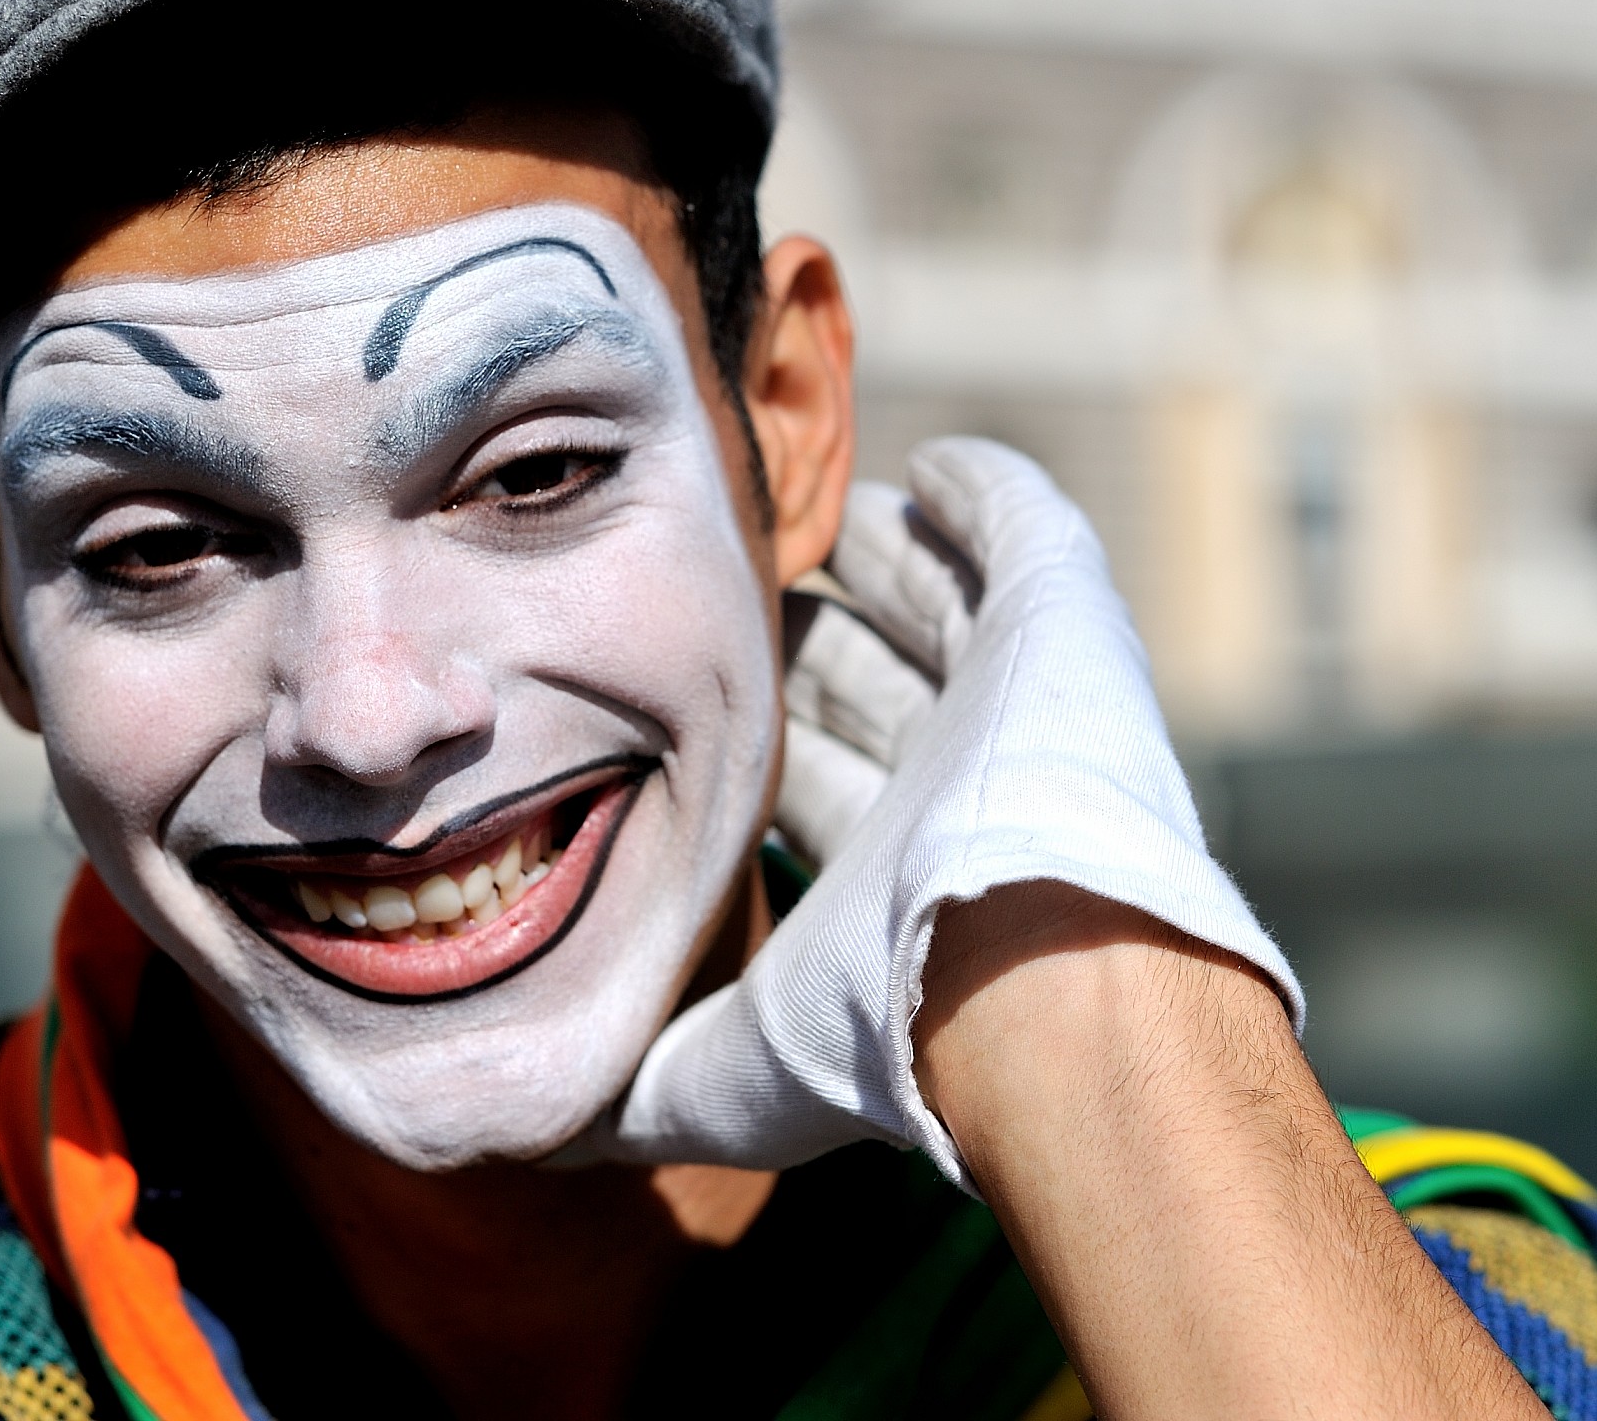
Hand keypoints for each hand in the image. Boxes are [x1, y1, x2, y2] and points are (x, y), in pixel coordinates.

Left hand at [596, 437, 1299, 1179]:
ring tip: (820, 517)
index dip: (757, 743)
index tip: (679, 696)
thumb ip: (636, 1086)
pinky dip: (985, 495)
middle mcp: (954, 781)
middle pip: (868, 687)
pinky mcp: (1063, 622)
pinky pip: (1024, 535)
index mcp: (887, 870)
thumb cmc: (886, 1026)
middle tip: (735, 584)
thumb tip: (533, 1127)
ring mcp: (1015, 698)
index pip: (815, 783)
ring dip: (887, 562)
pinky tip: (935, 470)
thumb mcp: (731, 1073)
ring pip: (939, 609)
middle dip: (813, 644)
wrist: (1039, 978)